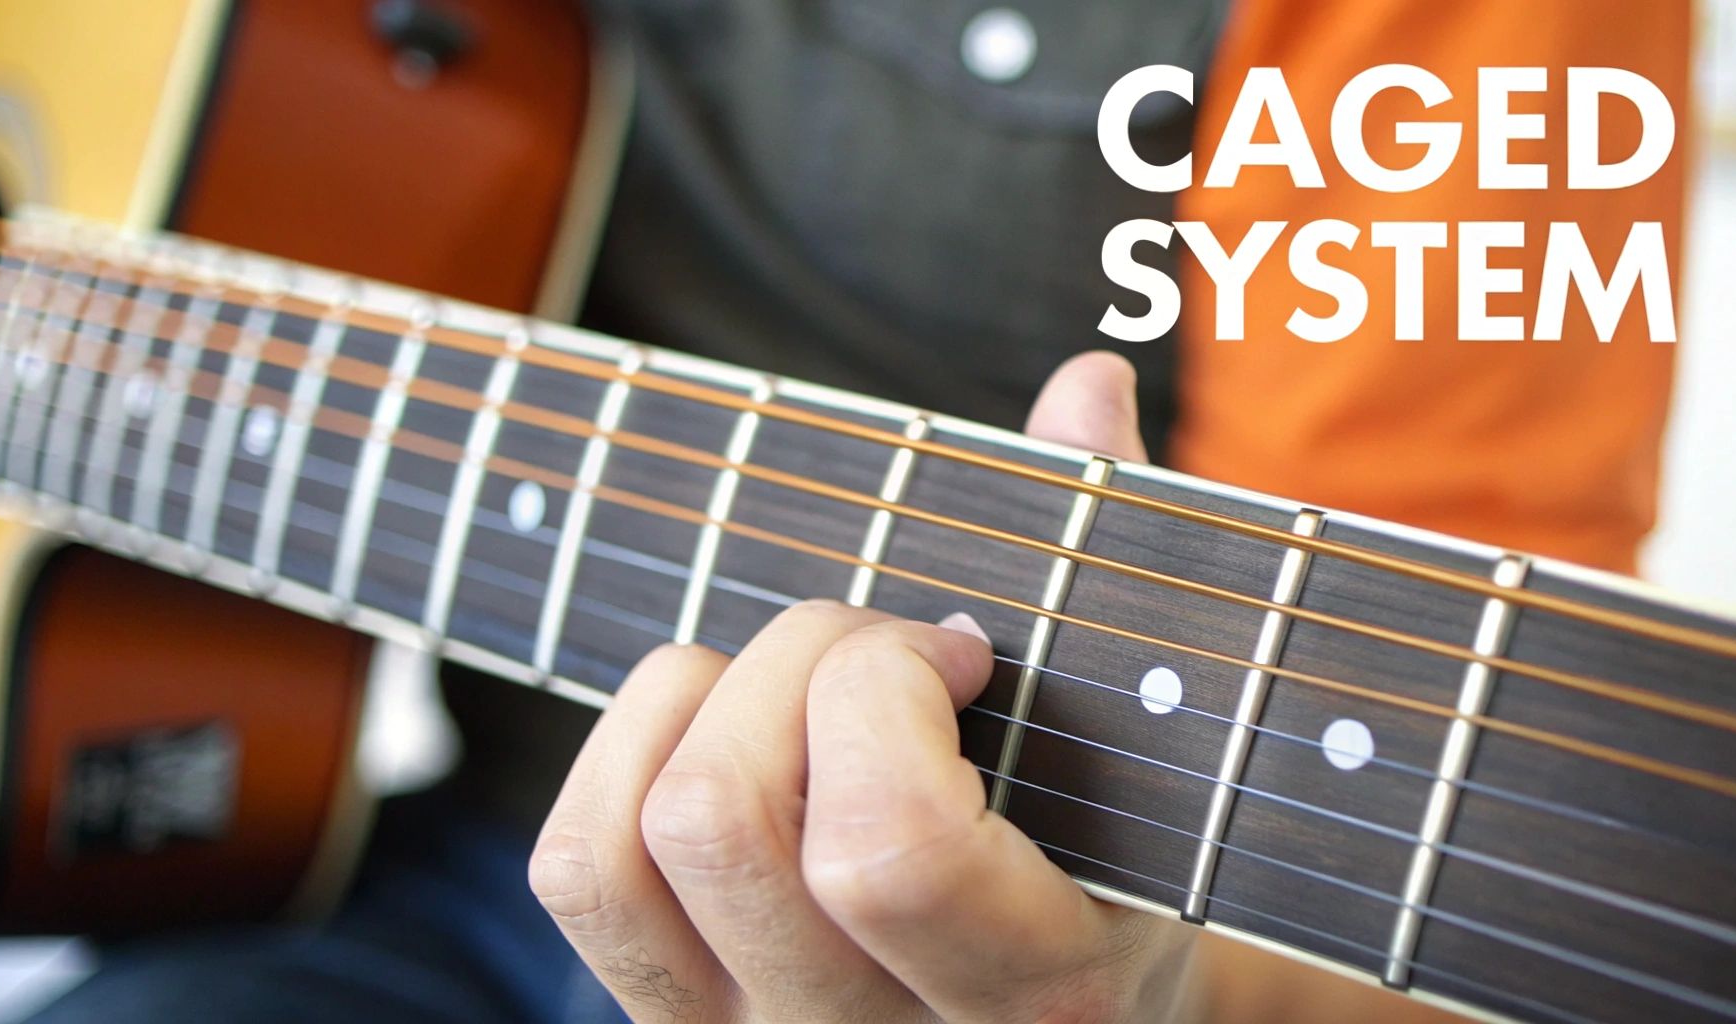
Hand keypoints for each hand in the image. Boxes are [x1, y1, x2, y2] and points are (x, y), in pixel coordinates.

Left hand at [530, 352, 1195, 1021]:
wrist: (1070, 1019)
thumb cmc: (1119, 863)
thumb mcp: (1154, 757)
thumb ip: (1107, 563)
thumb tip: (1085, 385)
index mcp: (1031, 987)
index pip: (883, 850)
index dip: (887, 692)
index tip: (962, 650)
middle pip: (722, 817)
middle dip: (801, 660)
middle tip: (894, 653)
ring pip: (622, 845)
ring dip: (702, 701)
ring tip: (802, 692)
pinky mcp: (674, 1019)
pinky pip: (581, 869)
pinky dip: (627, 749)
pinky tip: (729, 726)